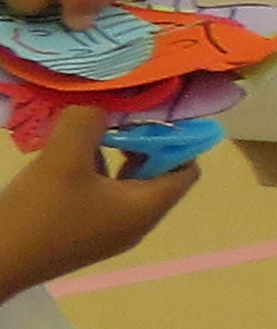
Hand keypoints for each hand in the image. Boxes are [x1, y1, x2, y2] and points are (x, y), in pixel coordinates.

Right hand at [0, 107, 196, 295]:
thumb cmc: (38, 214)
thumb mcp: (64, 159)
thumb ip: (87, 122)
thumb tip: (100, 98)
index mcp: (145, 208)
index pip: (186, 170)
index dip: (178, 139)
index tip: (153, 111)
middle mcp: (135, 222)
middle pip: (156, 173)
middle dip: (142, 140)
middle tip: (116, 114)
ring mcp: (107, 229)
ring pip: (124, 181)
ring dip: (113, 152)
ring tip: (89, 126)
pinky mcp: (81, 231)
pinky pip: (99, 192)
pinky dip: (92, 169)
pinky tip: (66, 151)